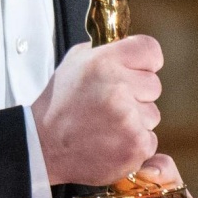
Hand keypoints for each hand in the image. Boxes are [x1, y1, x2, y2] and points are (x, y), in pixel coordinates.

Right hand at [32, 36, 162, 186]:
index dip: (144, 62)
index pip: (151, 51)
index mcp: (103, 63)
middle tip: (110, 104)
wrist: (44, 147)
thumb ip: (108, 52)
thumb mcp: (75, 62)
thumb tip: (133, 50)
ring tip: (106, 125)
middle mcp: (118, 88)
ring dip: (135, 120)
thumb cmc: (59, 105)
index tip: (135, 71)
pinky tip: (110, 142)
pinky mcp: (135, 146)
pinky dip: (134, 143)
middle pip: (153, 85)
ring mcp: (128, 119)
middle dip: (137, 94)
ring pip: (152, 114)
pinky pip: (150, 139)